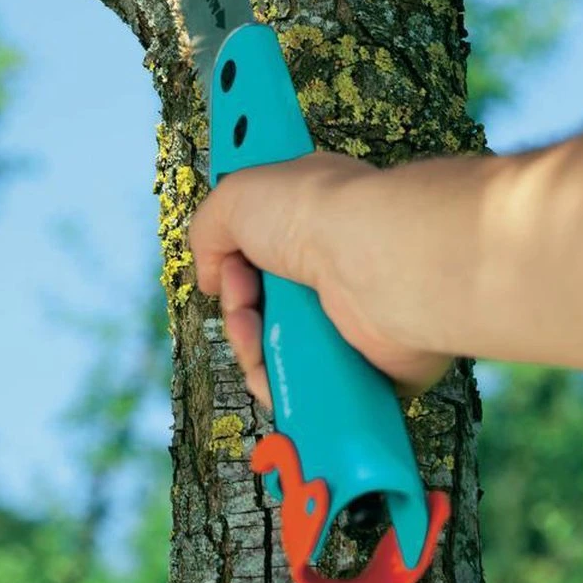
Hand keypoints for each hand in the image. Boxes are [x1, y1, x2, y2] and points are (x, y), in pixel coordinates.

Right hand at [188, 151, 451, 407]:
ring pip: (282, 350)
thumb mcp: (235, 195)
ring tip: (258, 344)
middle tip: (244, 309)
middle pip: (265, 307)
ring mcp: (350, 316)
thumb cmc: (314, 215)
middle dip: (240, 315)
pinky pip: (312, 386)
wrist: (374, 261)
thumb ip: (208, 231)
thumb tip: (212, 278)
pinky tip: (275, 376)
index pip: (261, 250)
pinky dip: (285, 387)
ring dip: (255, 353)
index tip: (225, 270)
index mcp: (310, 219)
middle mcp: (332, 265)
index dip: (233, 265)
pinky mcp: (367, 363)